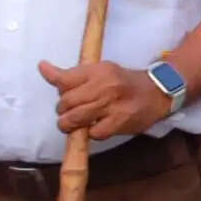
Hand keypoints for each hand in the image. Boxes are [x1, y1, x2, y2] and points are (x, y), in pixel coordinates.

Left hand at [39, 60, 171, 140]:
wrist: (157, 92)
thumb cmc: (124, 82)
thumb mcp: (101, 71)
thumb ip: (73, 74)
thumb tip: (42, 67)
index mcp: (99, 70)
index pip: (63, 80)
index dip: (59, 89)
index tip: (63, 93)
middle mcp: (105, 86)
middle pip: (65, 102)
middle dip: (63, 109)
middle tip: (72, 110)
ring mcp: (112, 105)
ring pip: (74, 119)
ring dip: (70, 124)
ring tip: (76, 122)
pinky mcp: (119, 122)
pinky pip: (93, 133)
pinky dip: (91, 133)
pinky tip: (96, 127)